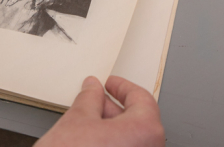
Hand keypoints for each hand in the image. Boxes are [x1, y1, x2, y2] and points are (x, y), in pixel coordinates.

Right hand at [35, 76, 164, 146]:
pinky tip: (93, 141)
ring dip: (112, 127)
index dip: (122, 87)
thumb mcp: (78, 119)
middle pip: (138, 121)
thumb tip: (93, 89)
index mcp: (145, 131)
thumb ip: (90, 98)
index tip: (110, 83)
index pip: (141, 99)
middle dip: (114, 108)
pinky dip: (113, 144)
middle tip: (95, 99)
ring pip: (131, 139)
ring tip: (87, 121)